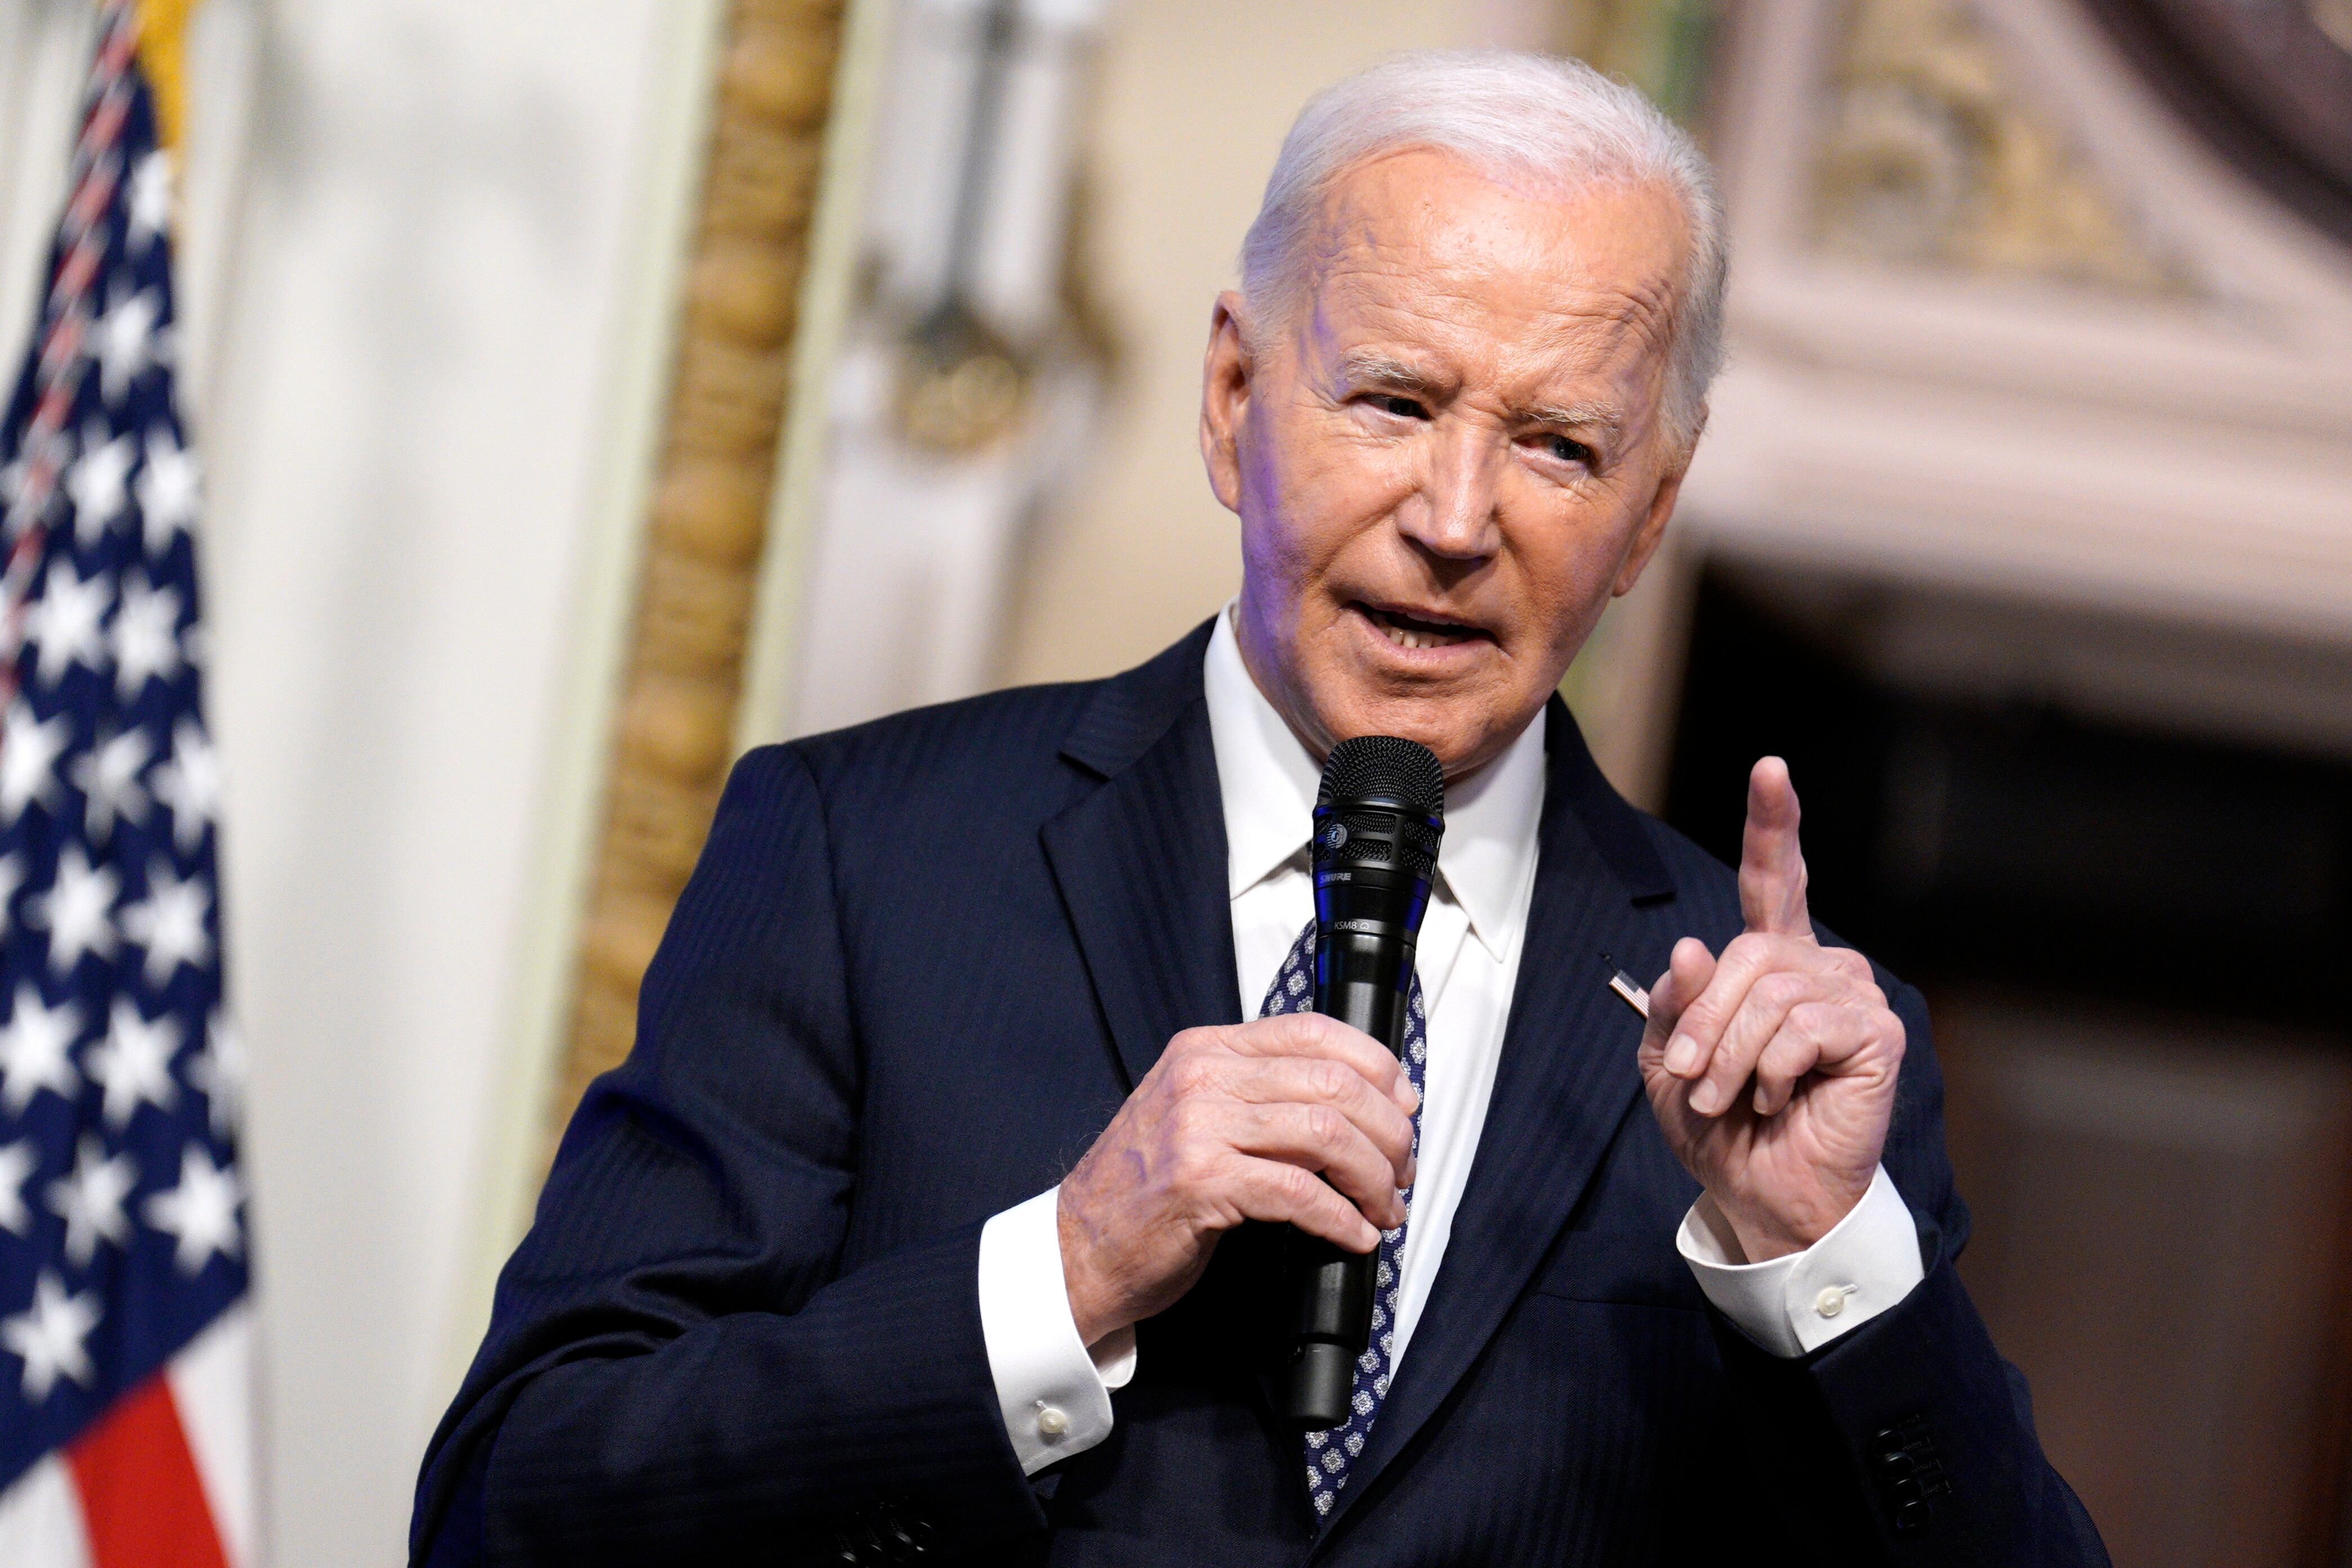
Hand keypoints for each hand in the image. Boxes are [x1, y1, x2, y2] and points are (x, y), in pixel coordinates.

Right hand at [1057, 1014, 1418, 1347]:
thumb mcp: (1194, 1114)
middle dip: (1388, 1132)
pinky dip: (1341, 1218)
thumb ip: (1256, 1093)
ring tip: (1385, 1207)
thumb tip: (1354, 1102)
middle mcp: (1202, 1077)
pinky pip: (1299, 1193)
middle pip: (1332, 1083)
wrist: (1079, 1246)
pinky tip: (1354, 1235)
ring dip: (1374, 1178)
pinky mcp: (1201, 1183)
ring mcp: (1198, 1127)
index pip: (1312, 1031)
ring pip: (1325, 1134)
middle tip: (1402, 1170)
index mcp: (1205, 1050)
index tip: (1403, 1104)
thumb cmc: (1143, 1190)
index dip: (1375, 1066)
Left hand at [1637, 757, 1904, 1261]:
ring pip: (1771, 992)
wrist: (1762, 1192)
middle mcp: (1819, 967)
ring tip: (1725, 1096)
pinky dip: (1771, 1066)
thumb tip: (1693, 947)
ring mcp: (1853, 996)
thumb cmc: (1718, 1127)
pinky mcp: (1877, 1034)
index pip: (1774, 879)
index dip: (1773, 824)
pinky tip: (1775, 1096)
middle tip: (1687, 1076)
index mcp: (1771, 961)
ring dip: (1729, 1053)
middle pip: (1747, 953)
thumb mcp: (1667, 1059)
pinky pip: (1805, 1026)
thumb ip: (1676, 1001)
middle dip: (1703, 1020)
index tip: (1770, 768)